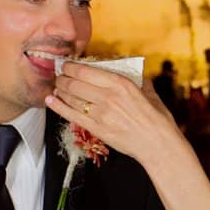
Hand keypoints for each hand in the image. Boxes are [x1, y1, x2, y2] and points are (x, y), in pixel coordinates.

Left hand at [46, 63, 181, 164]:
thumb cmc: (157, 119)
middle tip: (59, 75)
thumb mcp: (149, 92)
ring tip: (57, 86)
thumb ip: (137, 80)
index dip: (71, 66)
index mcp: (121, 83)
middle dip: (63, 77)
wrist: (158, 144)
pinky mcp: (97, 129)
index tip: (67, 65)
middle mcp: (108, 96)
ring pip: (71, 97)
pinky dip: (58, 106)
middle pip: (75, 83)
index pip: (86, 70)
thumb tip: (131, 72)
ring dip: (60, 90)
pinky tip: (51, 100)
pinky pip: (71, 115)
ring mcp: (101, 113)